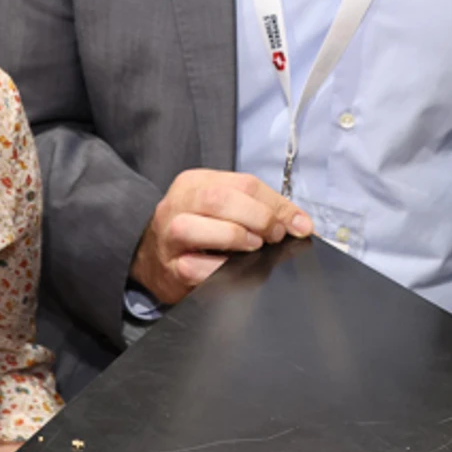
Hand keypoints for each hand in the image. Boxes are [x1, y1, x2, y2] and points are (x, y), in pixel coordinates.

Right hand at [129, 168, 311, 305]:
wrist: (149, 257)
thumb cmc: (194, 229)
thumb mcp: (222, 207)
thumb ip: (259, 208)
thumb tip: (301, 223)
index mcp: (195, 182)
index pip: (245, 183)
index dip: (278, 204)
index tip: (298, 223)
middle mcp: (179, 204)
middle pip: (222, 199)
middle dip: (259, 218)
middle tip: (274, 235)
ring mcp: (171, 236)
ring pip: (204, 229)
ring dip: (238, 238)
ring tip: (253, 247)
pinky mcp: (171, 268)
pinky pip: (199, 268)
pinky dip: (223, 268)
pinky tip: (232, 267)